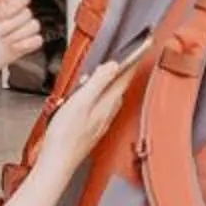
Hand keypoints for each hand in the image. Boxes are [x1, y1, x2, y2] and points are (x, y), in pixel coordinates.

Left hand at [0, 0, 39, 79]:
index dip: (15, 3)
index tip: (0, 11)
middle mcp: (9, 18)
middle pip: (28, 12)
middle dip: (11, 22)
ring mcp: (15, 33)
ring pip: (34, 26)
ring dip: (17, 33)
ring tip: (2, 39)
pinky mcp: (21, 48)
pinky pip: (37, 41)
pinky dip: (27, 43)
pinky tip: (13, 45)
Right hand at [33, 44, 146, 176]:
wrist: (57, 163)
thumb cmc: (64, 137)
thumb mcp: (79, 103)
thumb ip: (97, 83)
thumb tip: (112, 66)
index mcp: (107, 102)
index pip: (127, 74)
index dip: (137, 56)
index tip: (147, 42)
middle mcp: (109, 111)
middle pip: (123, 82)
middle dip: (130, 65)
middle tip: (138, 49)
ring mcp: (102, 119)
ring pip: (114, 92)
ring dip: (117, 77)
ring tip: (121, 65)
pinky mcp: (94, 126)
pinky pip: (104, 102)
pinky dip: (105, 91)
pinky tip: (96, 92)